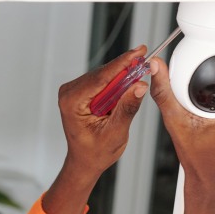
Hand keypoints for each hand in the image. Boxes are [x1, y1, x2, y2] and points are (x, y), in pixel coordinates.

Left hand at [44, 47, 149, 213]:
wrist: (85, 161)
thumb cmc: (94, 153)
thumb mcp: (115, 133)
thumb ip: (127, 108)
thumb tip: (139, 86)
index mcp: (72, 103)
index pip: (101, 77)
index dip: (123, 63)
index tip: (139, 52)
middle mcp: (69, 94)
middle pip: (103, 73)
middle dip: (125, 68)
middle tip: (145, 59)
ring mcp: (73, 92)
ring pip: (104, 75)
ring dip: (122, 76)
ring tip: (139, 73)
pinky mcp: (80, 92)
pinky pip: (102, 81)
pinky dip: (116, 82)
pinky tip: (127, 83)